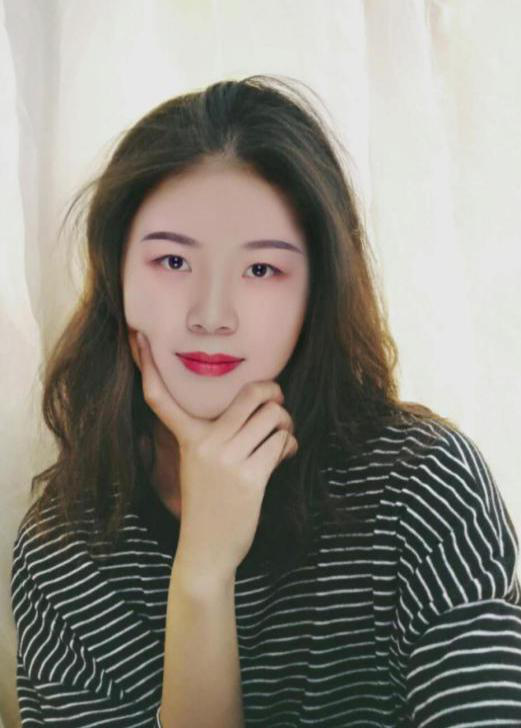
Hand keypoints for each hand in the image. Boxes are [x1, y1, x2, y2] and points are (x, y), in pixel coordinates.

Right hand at [132, 330, 297, 581]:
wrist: (206, 550)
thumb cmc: (208, 503)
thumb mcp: (199, 464)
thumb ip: (217, 434)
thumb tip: (260, 405)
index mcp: (187, 438)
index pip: (161, 398)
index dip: (147, 365)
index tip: (136, 336)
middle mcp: (205, 444)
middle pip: (251, 394)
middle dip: (273, 393)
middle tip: (276, 402)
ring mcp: (227, 460)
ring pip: (274, 417)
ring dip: (286, 425)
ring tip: (280, 437)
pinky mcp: (251, 478)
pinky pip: (282, 442)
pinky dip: (290, 445)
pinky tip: (284, 454)